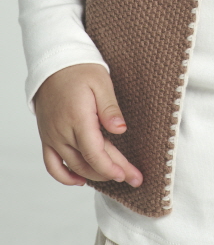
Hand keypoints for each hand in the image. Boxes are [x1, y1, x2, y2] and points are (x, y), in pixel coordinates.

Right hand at [33, 63, 142, 187]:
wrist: (54, 64)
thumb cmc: (80, 70)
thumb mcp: (101, 82)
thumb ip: (110, 108)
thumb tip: (121, 130)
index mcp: (78, 118)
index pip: (95, 153)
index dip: (111, 167)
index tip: (128, 175)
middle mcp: (62, 131)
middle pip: (88, 162)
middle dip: (112, 173)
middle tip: (134, 179)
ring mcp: (52, 136)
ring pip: (72, 166)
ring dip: (94, 175)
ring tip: (115, 176)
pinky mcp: (47, 137)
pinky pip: (52, 164)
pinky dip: (64, 176)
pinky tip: (80, 180)